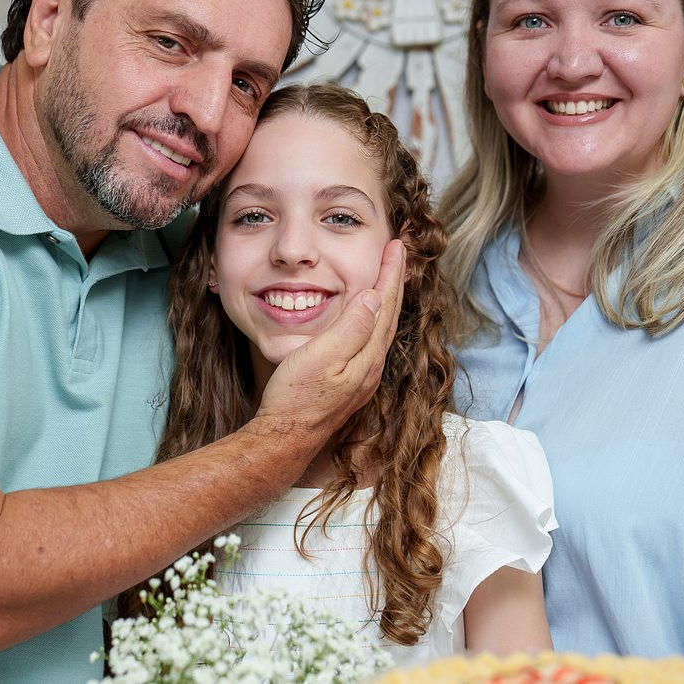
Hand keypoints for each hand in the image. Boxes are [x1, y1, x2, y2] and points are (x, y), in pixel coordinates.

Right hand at [254, 238, 404, 442]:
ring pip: (382, 328)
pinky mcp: (351, 383)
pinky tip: (368, 317)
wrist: (284, 438)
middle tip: (399, 253)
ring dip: (387, 299)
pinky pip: (370, 340)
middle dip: (396, 281)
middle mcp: (372, 366)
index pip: (385, 305)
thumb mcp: (321, 357)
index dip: (391, 273)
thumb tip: (374, 297)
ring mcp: (362, 376)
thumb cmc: (296, 398)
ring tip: (390, 278)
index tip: (396, 246)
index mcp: (368, 356)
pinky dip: (374, 318)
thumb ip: (350, 327)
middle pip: (390, 314)